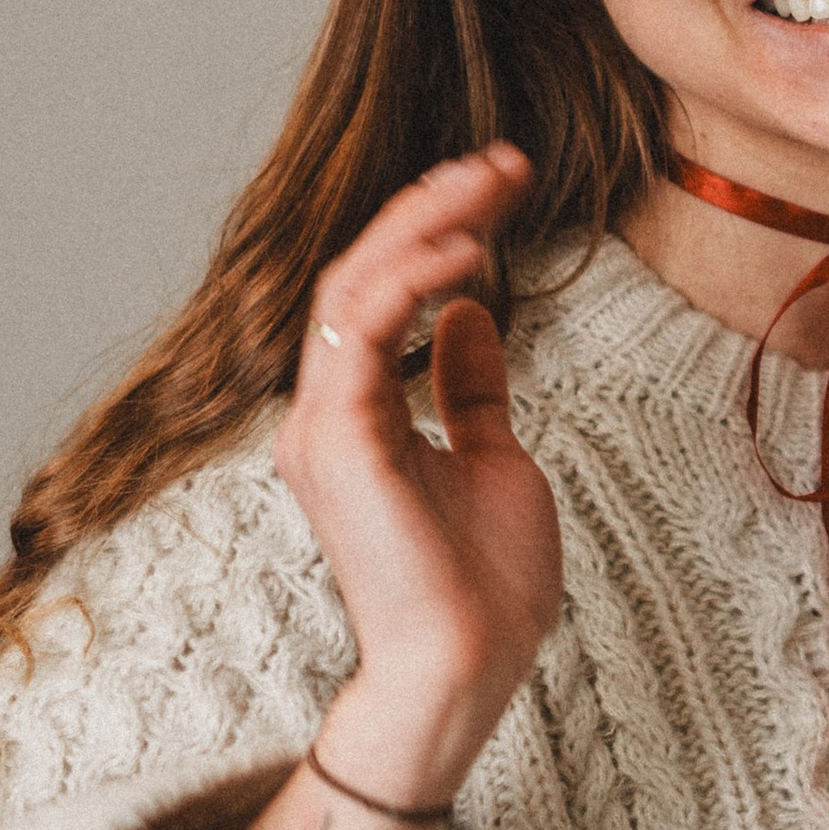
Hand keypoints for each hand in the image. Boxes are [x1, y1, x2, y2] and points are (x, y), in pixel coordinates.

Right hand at [276, 148, 561, 808]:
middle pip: (363, 274)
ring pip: (353, 288)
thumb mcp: (493, 459)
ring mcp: (321, 428)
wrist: (470, 667)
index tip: (506, 185)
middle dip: (434, 206)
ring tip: (493, 185)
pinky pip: (362, 334)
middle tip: (507, 162)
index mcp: (355, 417)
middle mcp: (324, 415)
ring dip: (426, 225)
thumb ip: (471, 390)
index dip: (437, 228)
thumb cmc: (483, 584)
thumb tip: (471, 317)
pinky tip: (472, 252)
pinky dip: (413, 279)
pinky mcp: (335, 444)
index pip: (381, 293)